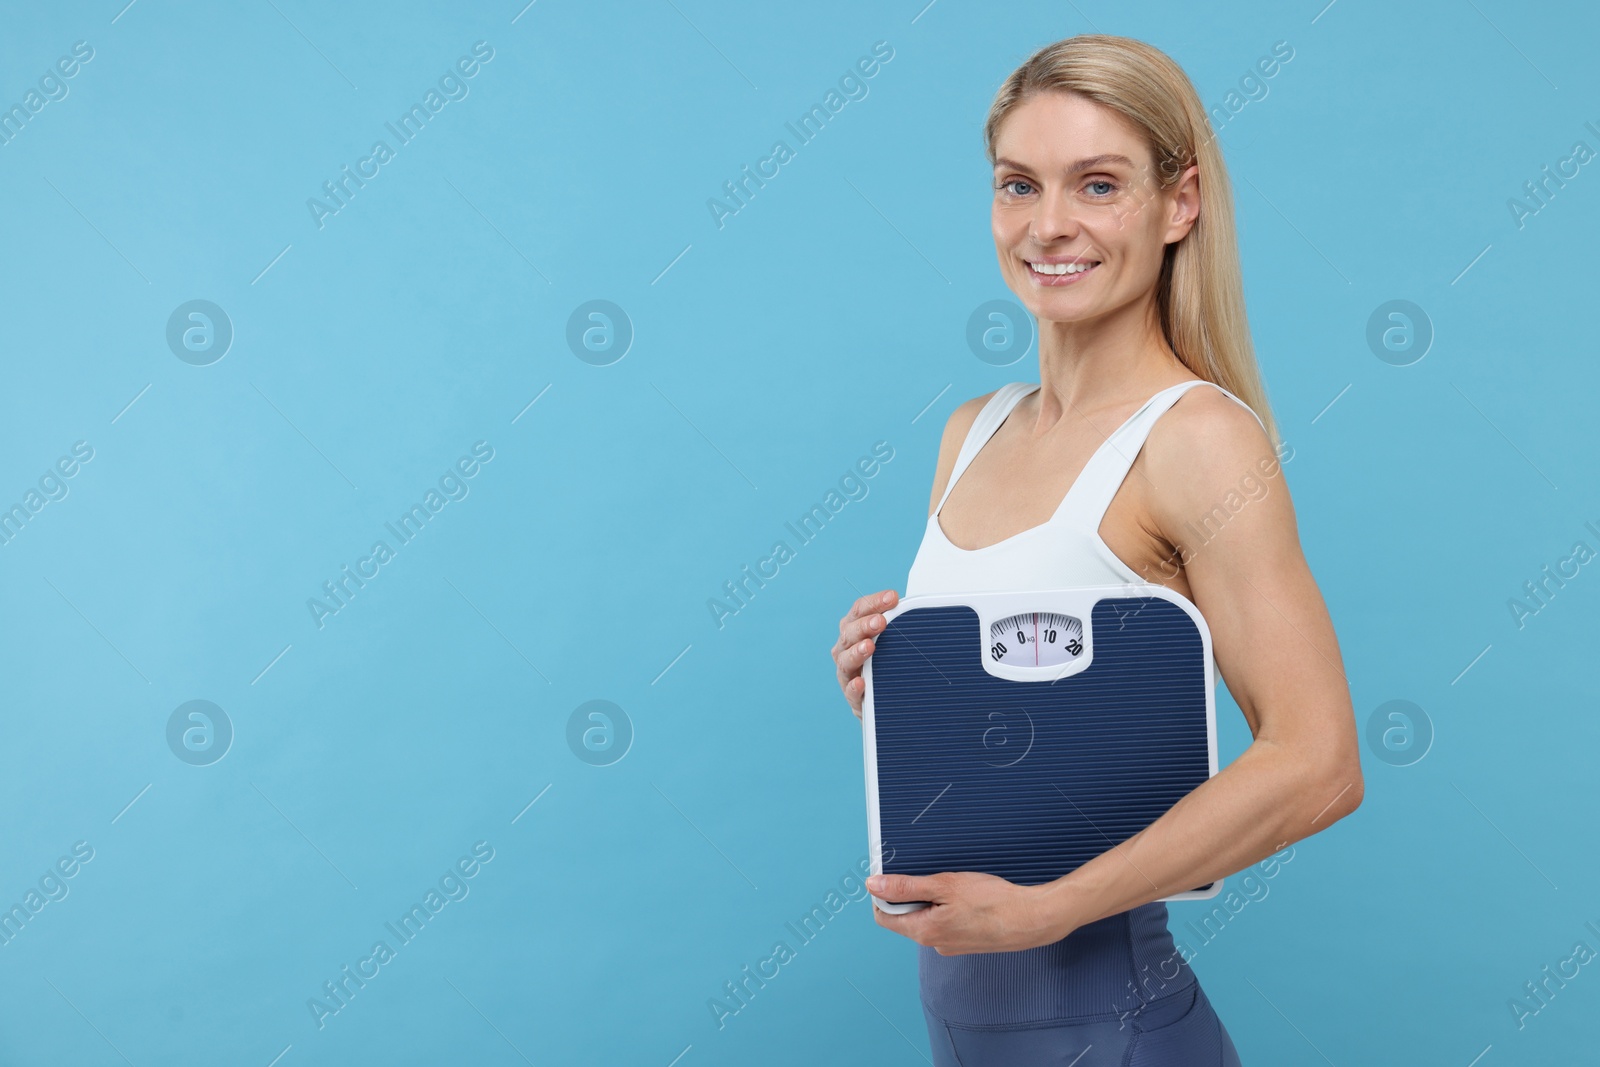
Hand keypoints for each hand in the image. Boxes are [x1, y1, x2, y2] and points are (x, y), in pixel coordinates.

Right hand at [833, 589, 897, 719]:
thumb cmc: (887, 660)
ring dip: (857, 652)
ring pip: (845, 660)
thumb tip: (920, 610)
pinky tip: (861, 682)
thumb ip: (898, 624)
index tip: (892, 597)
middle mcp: (846, 647)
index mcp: (854, 628)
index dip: (874, 602)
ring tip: (869, 646)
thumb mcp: (892, 639)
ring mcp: (846, 671)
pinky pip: (850, 691)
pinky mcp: (851, 694)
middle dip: (864, 625)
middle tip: (881, 622)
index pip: (859, 609)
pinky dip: (854, 686)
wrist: (883, 697)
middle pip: (849, 632)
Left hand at [866, 871, 1072, 953]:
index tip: (892, 873)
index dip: (882, 893)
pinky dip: (948, 906)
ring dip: (931, 898)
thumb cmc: (992, 902)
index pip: (883, 915)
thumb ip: (906, 887)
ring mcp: (950, 944)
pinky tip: (967, 896)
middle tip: (930, 873)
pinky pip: (945, 922)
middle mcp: (933, 943)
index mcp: (923, 931)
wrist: (1032, 919)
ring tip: (954, 884)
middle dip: (910, 893)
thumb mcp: (944, 886)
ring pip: (927, 917)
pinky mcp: (965, 941)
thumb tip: (873, 885)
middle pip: (904, 916)